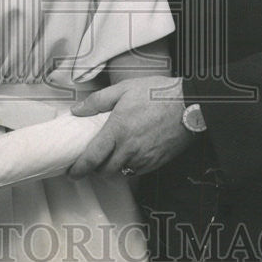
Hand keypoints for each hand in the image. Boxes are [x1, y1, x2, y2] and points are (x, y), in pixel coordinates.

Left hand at [68, 76, 192, 178]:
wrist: (190, 103)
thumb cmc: (157, 94)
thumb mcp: (124, 89)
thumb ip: (97, 101)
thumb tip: (77, 110)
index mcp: (118, 130)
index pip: (92, 159)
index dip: (78, 170)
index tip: (72, 173)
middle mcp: (130, 148)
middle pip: (105, 171)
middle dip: (95, 169)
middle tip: (93, 160)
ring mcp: (144, 158)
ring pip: (121, 172)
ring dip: (113, 167)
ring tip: (112, 155)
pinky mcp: (157, 162)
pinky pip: (137, 171)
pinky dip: (129, 167)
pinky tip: (130, 154)